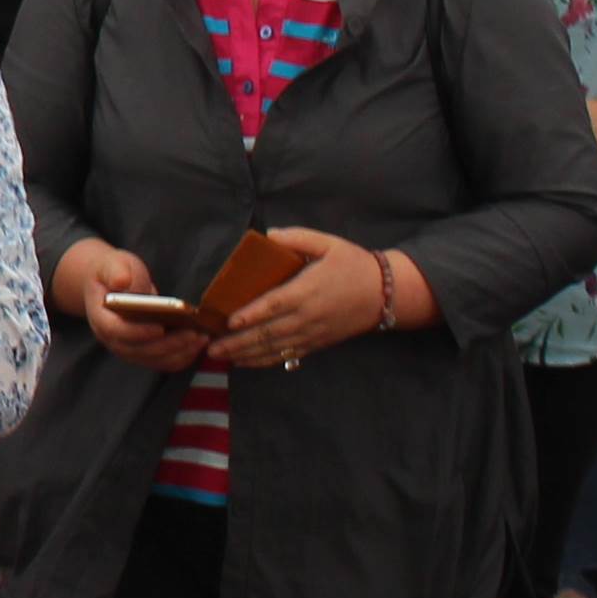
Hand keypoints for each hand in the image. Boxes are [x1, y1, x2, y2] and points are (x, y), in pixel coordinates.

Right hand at [59, 237, 206, 369]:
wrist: (111, 283)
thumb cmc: (114, 272)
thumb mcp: (113, 264)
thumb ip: (116, 271)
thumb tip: (122, 281)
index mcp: (101, 317)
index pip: (115, 331)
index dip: (137, 332)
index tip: (160, 328)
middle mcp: (112, 339)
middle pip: (139, 350)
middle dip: (168, 345)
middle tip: (193, 334)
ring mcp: (128, 348)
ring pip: (153, 359)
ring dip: (178, 352)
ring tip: (201, 338)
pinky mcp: (143, 352)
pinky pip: (163, 362)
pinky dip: (181, 356)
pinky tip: (198, 344)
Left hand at [206, 225, 396, 372]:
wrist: (385, 294)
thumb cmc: (353, 264)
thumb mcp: (328, 243)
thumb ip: (297, 238)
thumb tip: (268, 235)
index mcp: (308, 290)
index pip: (274, 305)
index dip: (251, 314)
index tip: (229, 321)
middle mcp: (308, 316)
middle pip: (269, 333)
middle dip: (238, 342)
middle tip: (211, 346)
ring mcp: (312, 333)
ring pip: (274, 348)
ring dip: (246, 354)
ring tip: (220, 356)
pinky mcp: (316, 344)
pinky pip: (286, 356)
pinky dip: (264, 361)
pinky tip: (244, 362)